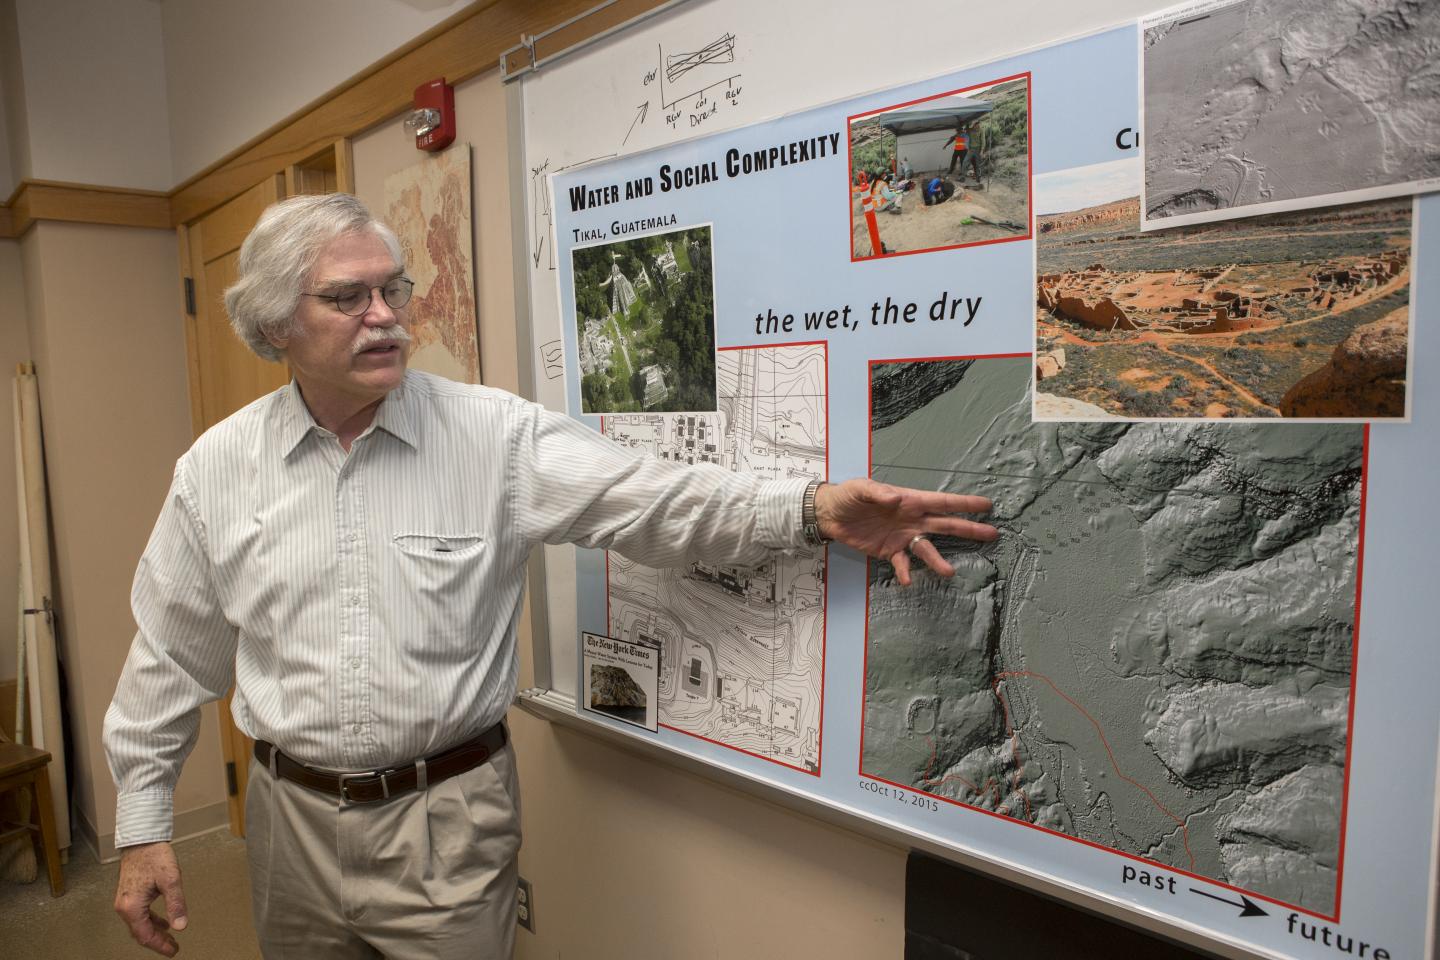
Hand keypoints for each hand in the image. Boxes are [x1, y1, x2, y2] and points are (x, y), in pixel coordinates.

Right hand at [114, 841, 187, 955]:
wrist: (142, 840)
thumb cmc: (154, 856)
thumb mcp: (171, 880)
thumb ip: (176, 904)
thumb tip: (181, 925)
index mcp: (132, 906)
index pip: (145, 935)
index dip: (160, 945)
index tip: (173, 951)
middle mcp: (124, 906)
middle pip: (140, 932)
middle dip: (157, 942)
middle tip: (172, 948)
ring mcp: (124, 900)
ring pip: (139, 924)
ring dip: (154, 932)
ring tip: (169, 938)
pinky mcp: (128, 894)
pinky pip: (139, 914)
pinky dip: (151, 921)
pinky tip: (162, 921)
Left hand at [815, 478, 997, 585]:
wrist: (829, 514)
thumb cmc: (848, 495)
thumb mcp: (861, 488)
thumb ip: (878, 493)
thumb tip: (896, 499)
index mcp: (910, 500)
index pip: (942, 502)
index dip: (965, 503)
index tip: (986, 505)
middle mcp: (911, 519)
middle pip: (945, 524)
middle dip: (969, 529)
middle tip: (991, 534)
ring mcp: (902, 536)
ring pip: (927, 548)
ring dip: (938, 560)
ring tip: (949, 572)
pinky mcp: (889, 551)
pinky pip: (902, 563)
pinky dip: (906, 572)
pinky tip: (908, 580)